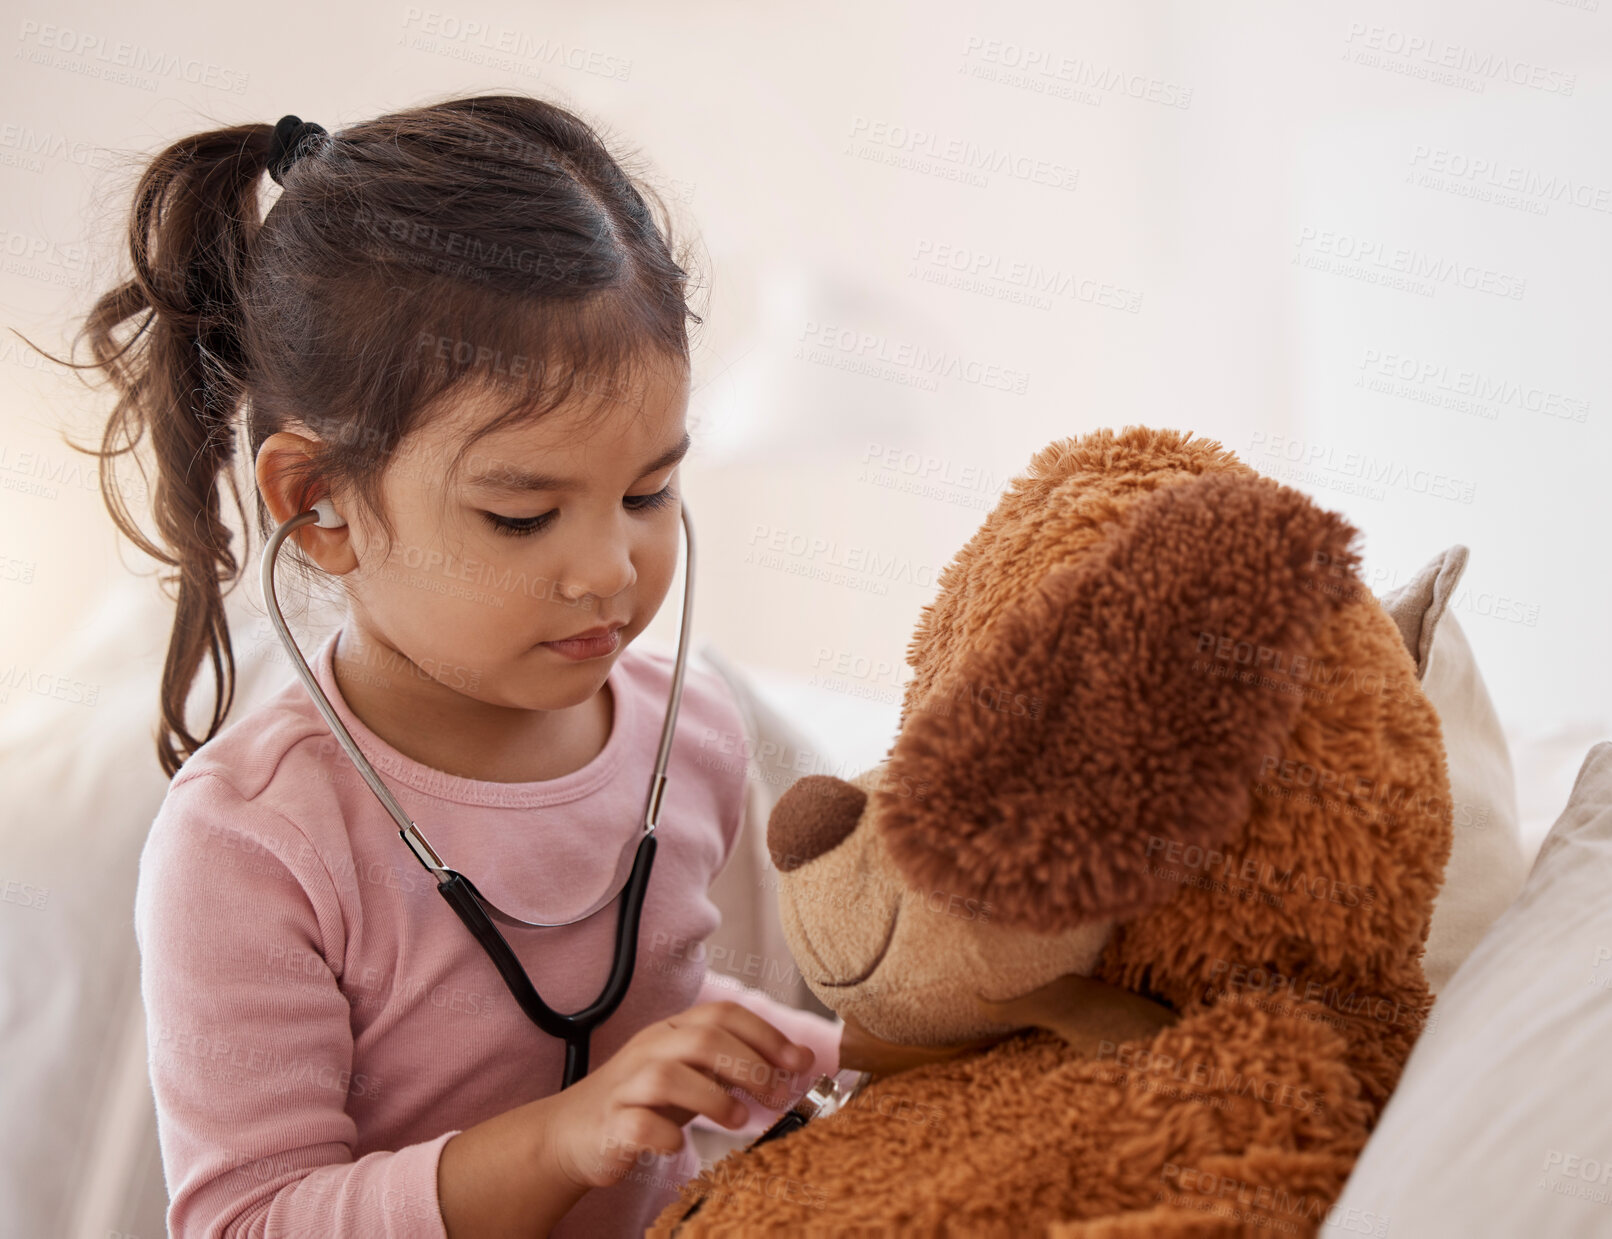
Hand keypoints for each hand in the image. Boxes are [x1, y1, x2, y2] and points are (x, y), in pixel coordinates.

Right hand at [542, 1000, 816, 1191]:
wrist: (575, 1132)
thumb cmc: (649, 1100)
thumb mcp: (696, 1074)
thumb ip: (741, 1063)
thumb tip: (802, 1059)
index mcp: (674, 1030)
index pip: (724, 1014)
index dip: (767, 1034)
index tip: (800, 1062)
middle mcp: (650, 1048)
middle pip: (703, 1039)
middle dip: (749, 1065)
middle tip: (776, 1096)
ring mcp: (627, 1084)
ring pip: (669, 1075)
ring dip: (713, 1097)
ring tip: (739, 1120)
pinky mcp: (610, 1123)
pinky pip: (638, 1124)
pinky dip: (664, 1135)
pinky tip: (679, 1144)